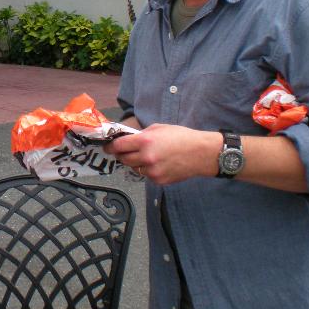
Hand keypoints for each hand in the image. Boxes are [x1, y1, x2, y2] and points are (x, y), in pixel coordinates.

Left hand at [104, 123, 220, 184]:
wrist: (201, 153)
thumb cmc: (181, 137)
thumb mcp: (159, 128)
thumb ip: (142, 135)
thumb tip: (128, 139)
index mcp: (145, 141)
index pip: (119, 146)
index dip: (110, 146)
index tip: (107, 147)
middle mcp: (146, 157)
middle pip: (123, 159)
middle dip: (121, 155)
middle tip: (125, 151)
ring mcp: (152, 171)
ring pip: (133, 168)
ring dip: (134, 163)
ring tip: (145, 156)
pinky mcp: (158, 180)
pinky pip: (145, 175)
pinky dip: (146, 170)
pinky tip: (156, 163)